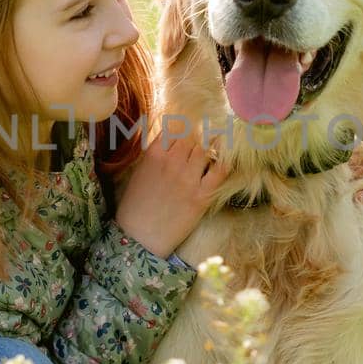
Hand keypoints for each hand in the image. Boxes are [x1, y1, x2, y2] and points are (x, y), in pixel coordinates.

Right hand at [114, 128, 232, 258]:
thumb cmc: (136, 206)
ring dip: (210, 145)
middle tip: (204, 135)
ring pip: (206, 149)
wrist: (140, 237)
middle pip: (192, 136)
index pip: (175, 127)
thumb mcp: (139, 172)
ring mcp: (188, 178)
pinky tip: (226, 158)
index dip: (184, 126)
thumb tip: (172, 137)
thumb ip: (156, 152)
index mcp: (154, 154)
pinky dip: (225, 161)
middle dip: (198, 135)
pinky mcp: (202, 196)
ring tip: (216, 143)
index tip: (191, 126)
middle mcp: (172, 161)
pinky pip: (220, 171)